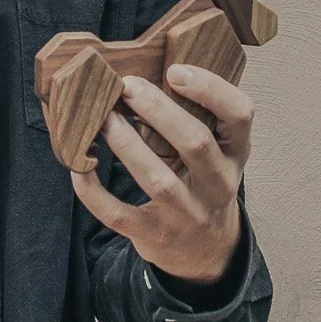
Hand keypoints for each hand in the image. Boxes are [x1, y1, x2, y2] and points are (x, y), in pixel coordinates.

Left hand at [70, 66, 251, 283]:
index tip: (175, 71)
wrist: (205, 250)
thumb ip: (197, 117)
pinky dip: (94, 191)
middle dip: (158, 111)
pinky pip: (120, 214)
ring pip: (159, 180)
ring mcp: (189, 215)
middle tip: (128, 87)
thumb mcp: (217, 152)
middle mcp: (219, 185)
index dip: (210, 89)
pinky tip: (80, 167)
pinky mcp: (156, 237)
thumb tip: (146, 72)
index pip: (240, 114)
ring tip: (104, 119)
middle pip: (196, 143)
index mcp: (236, 154)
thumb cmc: (202, 183)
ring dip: (127, 145)